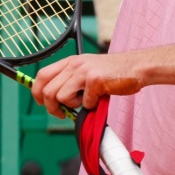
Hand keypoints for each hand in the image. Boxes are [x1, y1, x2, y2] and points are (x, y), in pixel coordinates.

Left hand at [31, 52, 145, 117]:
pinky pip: (83, 102)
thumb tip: (54, 100)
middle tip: (63, 113)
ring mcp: (84, 72)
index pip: (42, 76)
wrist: (137, 67)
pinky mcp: (95, 81)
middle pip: (47, 91)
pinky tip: (100, 98)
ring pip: (61, 97)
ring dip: (72, 106)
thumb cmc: (114, 73)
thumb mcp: (88, 69)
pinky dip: (91, 106)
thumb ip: (71, 79)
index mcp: (71, 61)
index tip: (42, 103)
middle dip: (52, 107)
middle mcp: (74, 64)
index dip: (37, 92)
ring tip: (86, 101)